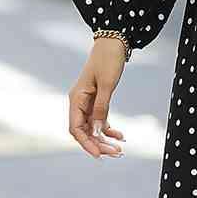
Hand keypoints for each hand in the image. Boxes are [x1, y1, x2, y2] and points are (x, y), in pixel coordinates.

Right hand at [68, 38, 126, 158]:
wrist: (114, 43)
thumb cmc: (108, 60)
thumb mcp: (106, 84)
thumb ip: (101, 107)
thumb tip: (96, 130)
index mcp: (76, 99)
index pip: (75, 128)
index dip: (86, 143)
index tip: (98, 155)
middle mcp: (79, 102)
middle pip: (84, 131)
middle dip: (98, 144)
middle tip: (116, 153)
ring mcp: (88, 102)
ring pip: (92, 128)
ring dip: (104, 139)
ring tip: (119, 150)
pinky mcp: (97, 100)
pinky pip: (100, 120)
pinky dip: (109, 129)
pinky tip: (121, 136)